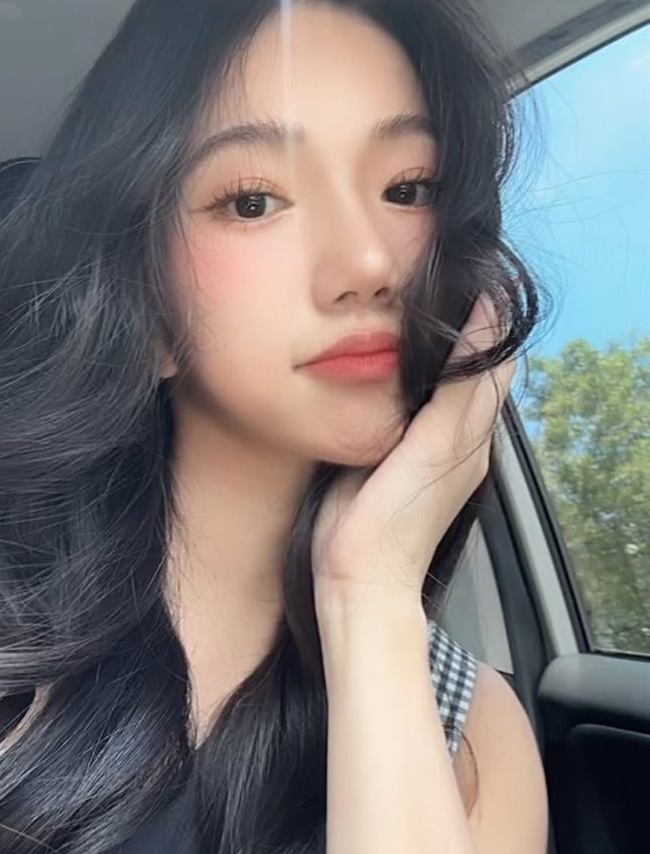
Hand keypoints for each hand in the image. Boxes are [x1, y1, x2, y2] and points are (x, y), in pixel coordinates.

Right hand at [311, 294, 515, 625]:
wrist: (359, 575)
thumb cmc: (400, 516)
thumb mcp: (437, 443)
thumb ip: (458, 383)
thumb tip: (487, 316)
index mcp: (473, 429)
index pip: (494, 357)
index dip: (486, 316)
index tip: (459, 278)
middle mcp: (454, 433)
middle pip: (464, 364)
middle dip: (453, 324)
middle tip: (419, 286)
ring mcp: (421, 443)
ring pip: (431, 380)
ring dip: (422, 348)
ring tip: (395, 312)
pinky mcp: (387, 451)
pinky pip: (401, 400)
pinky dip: (395, 373)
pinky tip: (373, 361)